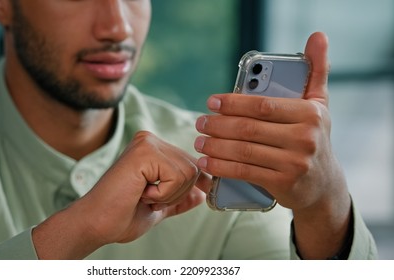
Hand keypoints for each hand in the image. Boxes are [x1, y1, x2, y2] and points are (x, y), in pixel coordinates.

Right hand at [33, 131, 210, 258]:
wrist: (97, 223)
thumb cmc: (121, 216)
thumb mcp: (159, 208)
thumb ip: (179, 199)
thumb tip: (201, 194)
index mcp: (153, 150)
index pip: (191, 162)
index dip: (199, 182)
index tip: (201, 195)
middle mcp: (150, 141)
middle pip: (195, 167)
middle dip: (179, 193)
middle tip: (151, 200)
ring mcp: (147, 143)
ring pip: (189, 172)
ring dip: (170, 195)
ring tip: (144, 197)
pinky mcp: (144, 152)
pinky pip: (176, 176)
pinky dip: (163, 194)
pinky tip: (141, 193)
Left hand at [194, 32, 350, 258]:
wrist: (324, 184)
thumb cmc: (313, 137)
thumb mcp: (319, 105)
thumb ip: (316, 71)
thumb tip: (318, 36)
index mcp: (310, 113)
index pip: (262, 106)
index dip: (232, 103)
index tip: (211, 102)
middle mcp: (305, 138)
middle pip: (248, 129)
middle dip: (218, 126)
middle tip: (200, 123)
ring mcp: (294, 163)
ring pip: (243, 151)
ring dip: (214, 146)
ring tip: (199, 142)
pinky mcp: (283, 184)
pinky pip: (244, 172)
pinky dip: (221, 167)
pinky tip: (206, 163)